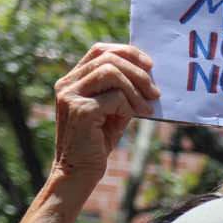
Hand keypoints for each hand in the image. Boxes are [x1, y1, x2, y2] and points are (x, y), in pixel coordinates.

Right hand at [51, 43, 158, 181]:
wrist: (79, 171)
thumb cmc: (97, 142)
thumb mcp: (113, 111)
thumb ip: (123, 92)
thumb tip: (149, 76)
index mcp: (73, 80)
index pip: (99, 51)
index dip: (127, 52)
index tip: (149, 65)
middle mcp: (67, 84)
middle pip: (108, 58)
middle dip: (138, 72)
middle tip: (155, 91)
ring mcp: (71, 96)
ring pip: (111, 72)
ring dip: (136, 89)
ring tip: (147, 107)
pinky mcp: (81, 110)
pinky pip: (115, 97)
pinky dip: (130, 105)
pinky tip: (136, 117)